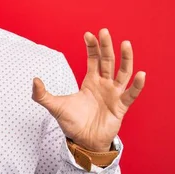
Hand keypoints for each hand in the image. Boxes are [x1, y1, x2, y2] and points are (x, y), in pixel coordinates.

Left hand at [32, 28, 145, 151]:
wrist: (83, 141)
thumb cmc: (72, 122)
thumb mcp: (54, 106)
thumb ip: (41, 94)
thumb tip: (34, 80)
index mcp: (91, 81)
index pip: (94, 59)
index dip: (92, 47)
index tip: (88, 34)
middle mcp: (104, 84)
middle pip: (108, 61)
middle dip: (106, 46)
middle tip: (104, 31)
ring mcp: (114, 94)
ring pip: (123, 73)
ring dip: (125, 58)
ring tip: (126, 44)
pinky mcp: (121, 107)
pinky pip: (131, 94)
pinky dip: (136, 85)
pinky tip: (141, 74)